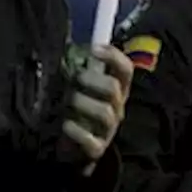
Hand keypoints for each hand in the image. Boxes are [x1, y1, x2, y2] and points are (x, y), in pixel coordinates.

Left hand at [61, 45, 132, 173]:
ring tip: (66, 104)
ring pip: (104, 112)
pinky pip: (90, 140)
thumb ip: (78, 68)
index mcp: (116, 90)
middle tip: (74, 79)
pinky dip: (75, 131)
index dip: (112, 56)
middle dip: (90, 80)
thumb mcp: (78, 88)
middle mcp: (116, 108)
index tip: (92, 49)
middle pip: (113, 88)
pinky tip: (65, 125)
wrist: (72, 150)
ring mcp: (108, 130)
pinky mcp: (97, 149)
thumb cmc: (76, 111)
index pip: (125, 69)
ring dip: (81, 103)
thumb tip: (66, 42)